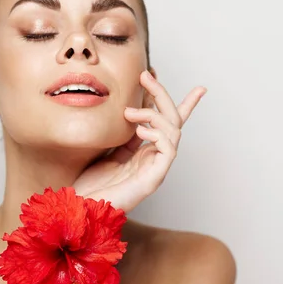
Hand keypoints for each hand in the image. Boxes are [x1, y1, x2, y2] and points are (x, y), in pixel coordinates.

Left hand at [73, 70, 205, 212]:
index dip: (186, 105)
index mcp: (146, 151)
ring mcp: (157, 168)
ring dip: (153, 114)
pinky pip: (169, 150)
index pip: (169, 124)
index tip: (200, 88)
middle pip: (173, 120)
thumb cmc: (93, 184)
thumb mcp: (109, 149)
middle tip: (146, 76)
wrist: (82, 208)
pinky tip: (140, 131)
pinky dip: (158, 134)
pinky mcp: (154, 178)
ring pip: (173, 131)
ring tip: (129, 112)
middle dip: (162, 95)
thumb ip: (124, 133)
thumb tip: (132, 109)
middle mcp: (155, 158)